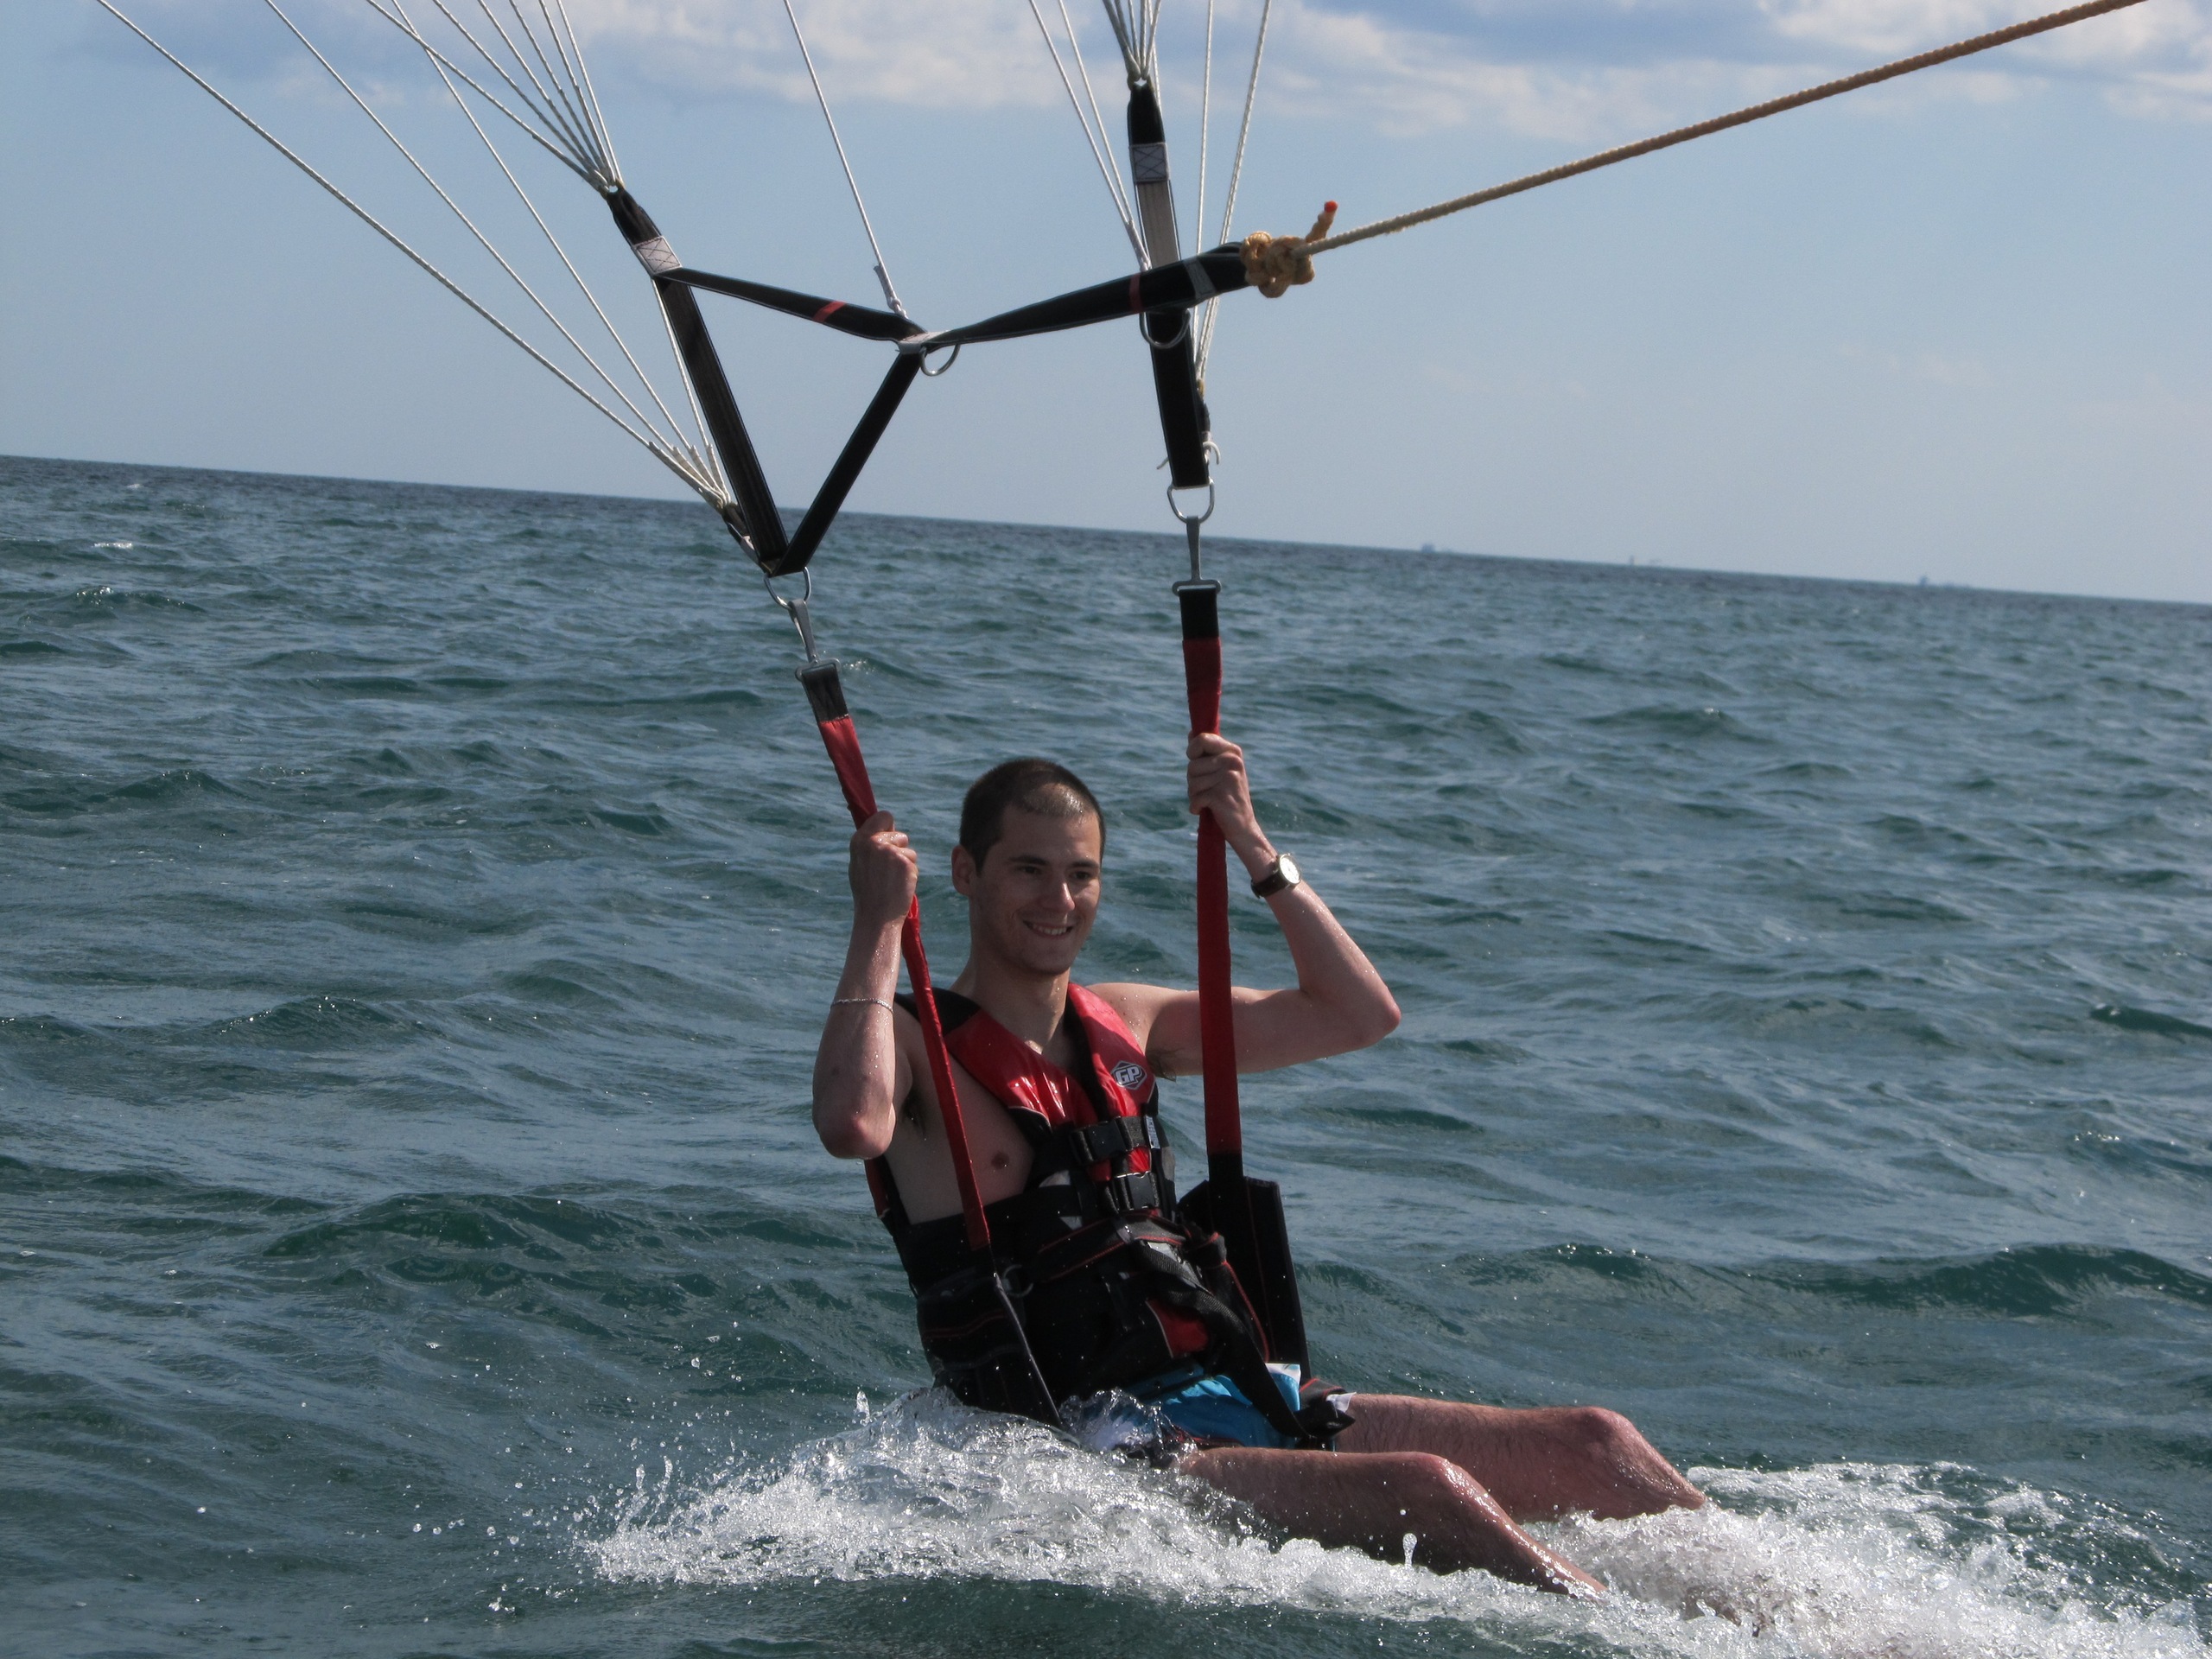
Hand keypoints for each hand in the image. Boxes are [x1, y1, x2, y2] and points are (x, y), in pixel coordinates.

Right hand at [849, 810, 918, 928]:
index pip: (883, 816)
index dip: (889, 827)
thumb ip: (870, 845)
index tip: (890, 840)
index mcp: (859, 840)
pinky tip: (899, 884)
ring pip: (908, 849)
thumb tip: (884, 828)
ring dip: (905, 862)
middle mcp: (873, 842)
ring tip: (891, 879)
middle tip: (889, 870)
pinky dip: (910, 872)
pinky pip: (913, 860)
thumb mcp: (859, 864)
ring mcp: (889, 851)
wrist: (876, 917)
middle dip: (900, 848)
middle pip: (900, 834)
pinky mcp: (904, 861)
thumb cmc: (868, 893)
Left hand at [1187, 732, 1272, 867]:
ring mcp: (1228, 778)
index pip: (1201, 739)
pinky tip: (1207, 810)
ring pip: (1192, 782)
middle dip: (1193, 781)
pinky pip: (1195, 798)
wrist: (1243, 827)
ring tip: (1210, 800)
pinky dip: (1196, 807)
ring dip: (1195, 795)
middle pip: (1192, 765)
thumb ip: (1207, 752)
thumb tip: (1191, 732)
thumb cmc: (1228, 797)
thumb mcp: (1221, 770)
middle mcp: (1232, 761)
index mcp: (1233, 751)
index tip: (1197, 761)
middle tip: (1208, 790)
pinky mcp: (1221, 796)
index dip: (1193, 752)